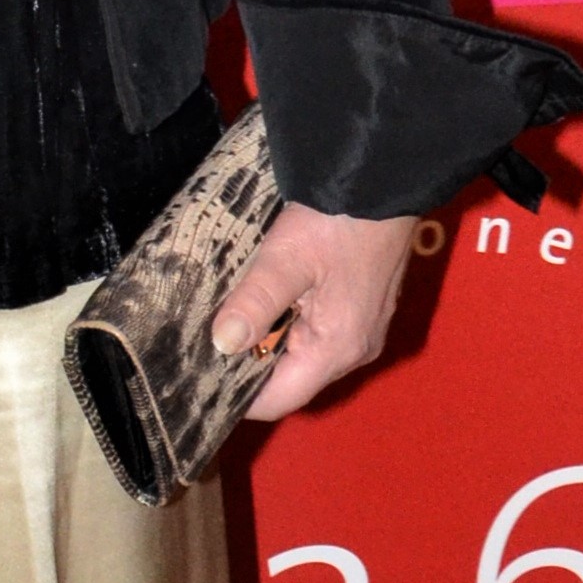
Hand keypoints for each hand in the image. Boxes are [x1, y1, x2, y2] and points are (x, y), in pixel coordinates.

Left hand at [213, 200, 418, 421]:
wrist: (381, 183)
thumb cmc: (338, 219)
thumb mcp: (285, 259)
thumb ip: (253, 303)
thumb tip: (221, 344)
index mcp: (337, 348)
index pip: (280, 400)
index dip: (238, 397)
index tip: (201, 378)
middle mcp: (355, 350)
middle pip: (291, 380)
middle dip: (249, 368)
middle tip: (206, 346)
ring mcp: (363, 331)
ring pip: (303, 357)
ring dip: (267, 344)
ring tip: (229, 322)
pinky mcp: (362, 311)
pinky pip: (317, 335)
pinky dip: (287, 326)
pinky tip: (263, 303)